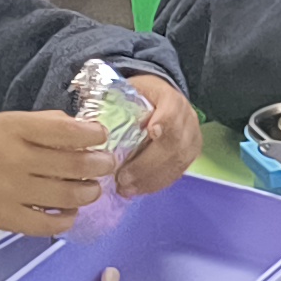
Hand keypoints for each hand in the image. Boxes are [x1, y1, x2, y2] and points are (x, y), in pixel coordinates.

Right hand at [0, 109, 112, 235]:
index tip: (101, 136)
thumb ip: (45, 124)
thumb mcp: (8, 121)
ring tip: (91, 188)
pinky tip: (70, 211)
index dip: (93, 135)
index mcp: (15, 129)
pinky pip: (47, 225)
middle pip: (73, 166)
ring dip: (89, 193)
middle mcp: (15, 160)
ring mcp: (11, 192)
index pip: (66, 131)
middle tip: (107, 164)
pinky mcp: (6, 219)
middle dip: (100, 165)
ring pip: (66, 196)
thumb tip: (84, 130)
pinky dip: (66, 219)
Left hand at [115, 74, 200, 198]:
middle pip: (173, 144)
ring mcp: (192, 138)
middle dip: (147, 164)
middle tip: (123, 178)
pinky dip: (157, 183)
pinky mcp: (190, 155)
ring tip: (126, 189)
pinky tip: (138, 190)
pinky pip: (177, 173)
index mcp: (171, 98)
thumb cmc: (141, 96)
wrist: (163, 100)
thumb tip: (88, 124)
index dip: (165, 122)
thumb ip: (114, 102)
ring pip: (177, 162)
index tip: (151, 132)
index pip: (172, 111)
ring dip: (150, 179)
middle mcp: (187, 118)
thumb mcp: (128, 90)